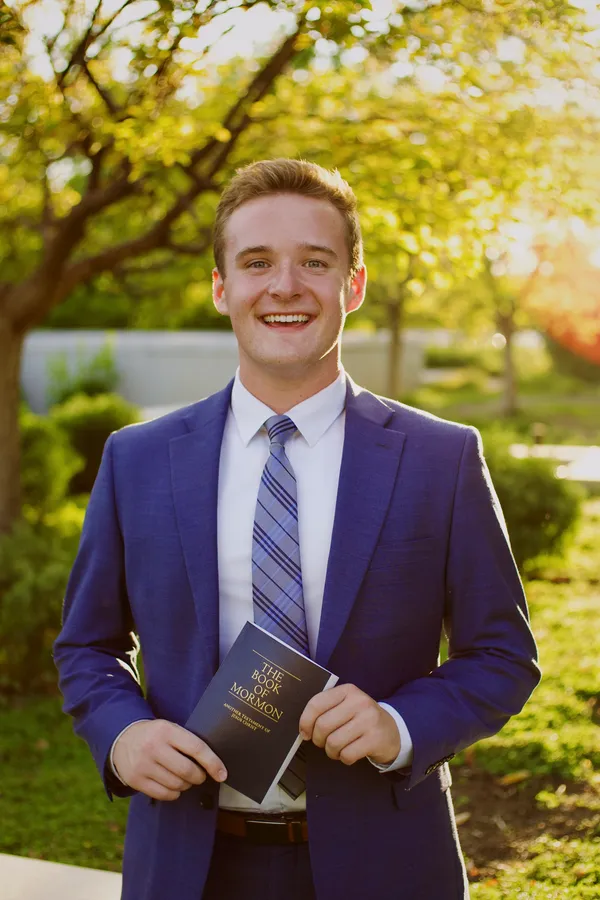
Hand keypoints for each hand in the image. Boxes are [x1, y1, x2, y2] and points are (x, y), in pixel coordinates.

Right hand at [112, 719, 226, 800]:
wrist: (122, 738)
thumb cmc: (154, 735)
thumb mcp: (169, 729)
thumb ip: (187, 741)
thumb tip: (213, 763)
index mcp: (166, 730)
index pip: (196, 748)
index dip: (213, 763)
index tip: (222, 774)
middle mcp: (154, 747)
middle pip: (187, 770)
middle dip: (199, 777)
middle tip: (200, 775)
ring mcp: (143, 765)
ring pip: (176, 784)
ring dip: (186, 785)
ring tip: (185, 779)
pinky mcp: (135, 780)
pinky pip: (163, 794)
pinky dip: (174, 794)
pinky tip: (174, 787)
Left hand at [299, 684, 399, 765]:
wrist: (392, 730)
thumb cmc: (360, 719)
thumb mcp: (345, 706)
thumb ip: (326, 710)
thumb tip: (303, 729)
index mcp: (347, 690)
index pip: (316, 703)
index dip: (305, 721)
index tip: (305, 733)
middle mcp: (359, 702)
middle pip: (323, 725)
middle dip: (318, 740)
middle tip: (323, 743)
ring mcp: (368, 720)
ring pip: (334, 742)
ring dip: (331, 751)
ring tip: (337, 749)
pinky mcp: (375, 739)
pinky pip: (347, 755)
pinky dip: (344, 758)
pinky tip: (349, 753)